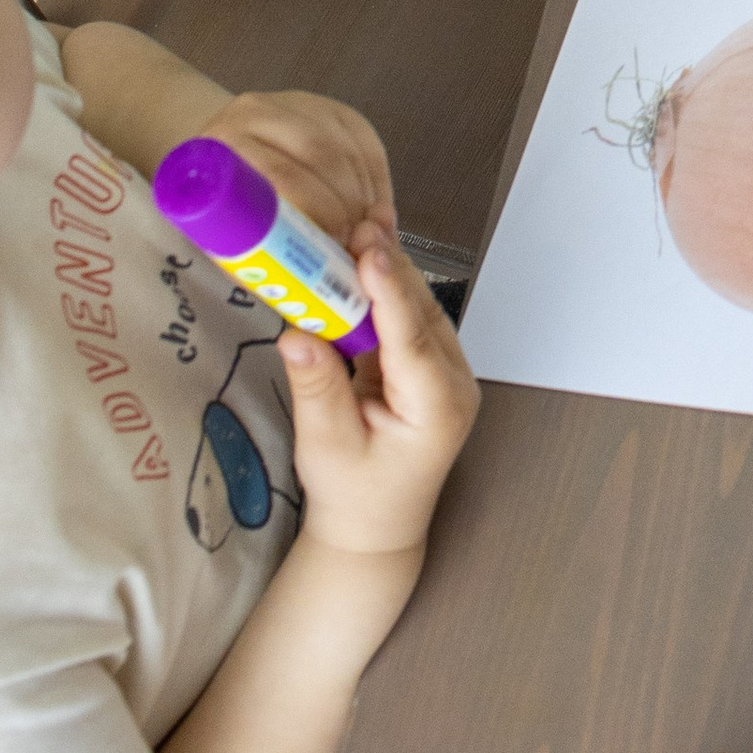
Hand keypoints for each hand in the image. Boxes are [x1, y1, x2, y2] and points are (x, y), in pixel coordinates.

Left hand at [202, 91, 393, 248]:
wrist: (219, 156)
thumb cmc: (220, 204)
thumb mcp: (220, 229)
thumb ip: (252, 252)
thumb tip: (306, 289)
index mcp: (223, 144)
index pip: (281, 175)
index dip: (316, 213)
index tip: (331, 246)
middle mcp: (256, 113)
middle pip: (320, 157)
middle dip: (346, 207)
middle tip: (355, 246)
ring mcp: (296, 104)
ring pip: (347, 151)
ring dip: (364, 197)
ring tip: (366, 233)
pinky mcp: (330, 107)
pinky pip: (366, 143)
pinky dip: (377, 179)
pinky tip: (374, 207)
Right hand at [278, 227, 477, 560]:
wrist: (376, 528)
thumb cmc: (353, 495)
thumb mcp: (325, 447)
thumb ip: (318, 389)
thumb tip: (297, 333)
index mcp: (437, 409)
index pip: (412, 340)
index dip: (390, 291)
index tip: (369, 249)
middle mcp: (454, 383)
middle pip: (419, 314)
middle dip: (388, 268)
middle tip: (354, 223)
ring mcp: (447, 371)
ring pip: (418, 309)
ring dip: (387, 271)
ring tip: (357, 228)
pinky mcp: (429, 364)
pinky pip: (408, 318)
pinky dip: (385, 290)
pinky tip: (362, 258)